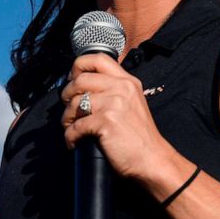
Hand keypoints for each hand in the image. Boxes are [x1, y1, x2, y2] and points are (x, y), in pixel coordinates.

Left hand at [59, 53, 176, 182]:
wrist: (152, 160)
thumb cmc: (139, 137)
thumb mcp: (132, 103)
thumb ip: (114, 91)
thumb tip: (82, 87)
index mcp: (127, 81)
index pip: (98, 58)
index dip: (78, 66)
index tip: (72, 80)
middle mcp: (121, 88)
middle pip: (80, 80)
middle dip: (67, 95)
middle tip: (69, 109)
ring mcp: (114, 104)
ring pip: (74, 103)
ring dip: (67, 118)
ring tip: (71, 128)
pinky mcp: (106, 122)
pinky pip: (76, 126)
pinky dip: (70, 136)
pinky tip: (74, 142)